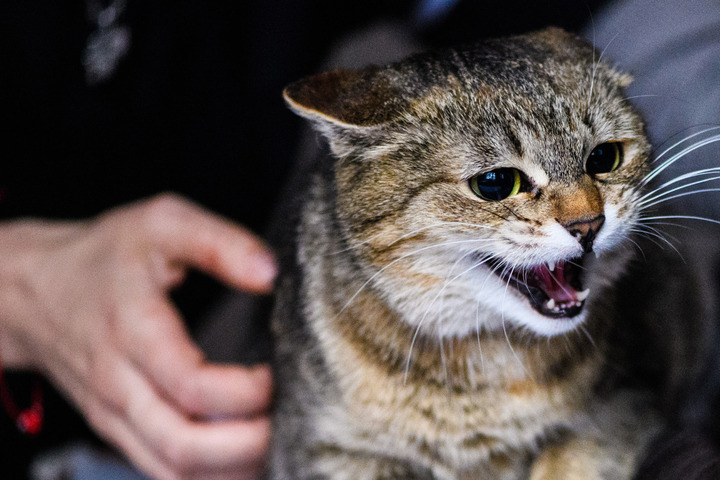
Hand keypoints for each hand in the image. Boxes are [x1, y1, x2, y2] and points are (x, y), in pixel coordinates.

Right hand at [0, 194, 275, 479]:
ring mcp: (114, 414)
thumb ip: (219, 244)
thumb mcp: (162, 222)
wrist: (36, 290)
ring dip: (230, 468)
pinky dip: (206, 475)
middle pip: (183, 445)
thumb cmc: (106, 255)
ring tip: (277, 444)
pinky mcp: (117, 428)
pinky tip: (243, 460)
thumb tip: (271, 276)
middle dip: (247, 445)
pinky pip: (162, 470)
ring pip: (172, 469)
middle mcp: (119, 383)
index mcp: (132, 330)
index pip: (193, 385)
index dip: (247, 391)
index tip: (282, 373)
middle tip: (289, 421)